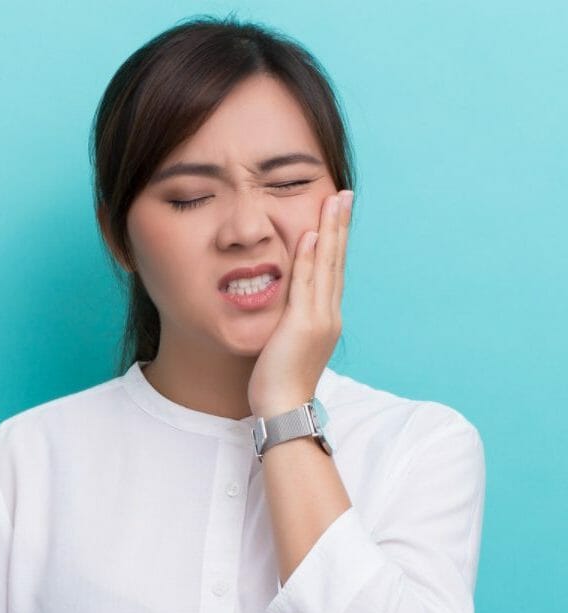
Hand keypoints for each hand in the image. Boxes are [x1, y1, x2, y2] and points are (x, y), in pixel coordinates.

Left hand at [247, 190, 352, 418]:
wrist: (282, 408)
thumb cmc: (278, 381)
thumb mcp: (286, 343)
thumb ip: (289, 320)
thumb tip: (284, 307)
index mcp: (325, 318)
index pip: (332, 270)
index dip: (335, 240)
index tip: (337, 213)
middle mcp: (328, 314)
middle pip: (336, 261)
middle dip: (340, 226)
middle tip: (344, 195)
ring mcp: (319, 319)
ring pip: (326, 266)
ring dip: (331, 231)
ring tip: (334, 201)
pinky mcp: (303, 325)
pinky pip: (305, 284)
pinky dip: (309, 259)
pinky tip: (311, 234)